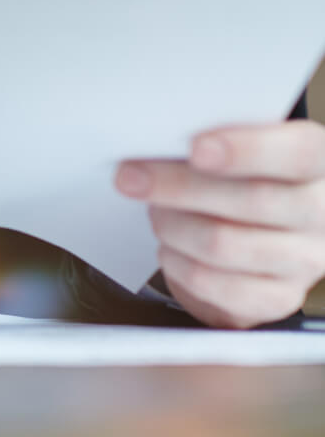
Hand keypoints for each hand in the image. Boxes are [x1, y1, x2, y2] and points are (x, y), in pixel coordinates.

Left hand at [116, 120, 324, 327]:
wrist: (251, 233)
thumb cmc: (234, 177)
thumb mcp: (232, 146)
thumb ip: (210, 139)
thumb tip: (156, 138)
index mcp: (317, 163)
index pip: (299, 152)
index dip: (248, 150)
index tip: (196, 148)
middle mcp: (321, 213)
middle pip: (252, 200)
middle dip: (179, 187)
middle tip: (129, 177)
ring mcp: (305, 260)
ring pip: (224, 243)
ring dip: (172, 224)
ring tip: (151, 210)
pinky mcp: (278, 298)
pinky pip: (215, 283)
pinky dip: (176, 262)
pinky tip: (166, 246)